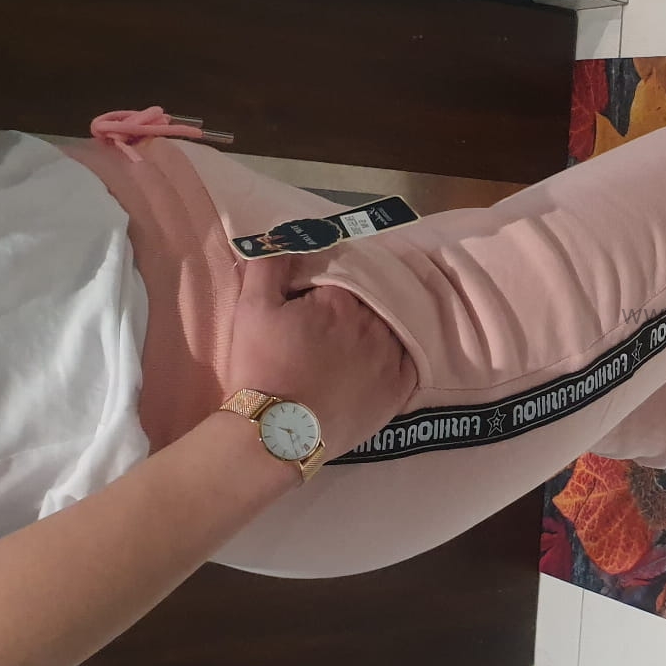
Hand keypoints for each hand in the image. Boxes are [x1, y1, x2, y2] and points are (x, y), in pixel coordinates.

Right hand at [226, 254, 417, 458]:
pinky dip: (402, 353)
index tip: (322, 296)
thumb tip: (286, 235)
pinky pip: (412, 359)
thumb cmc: (261, 366)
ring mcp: (390, 356)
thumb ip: (269, 265)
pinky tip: (388, 356)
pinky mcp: (399, 388)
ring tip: (361, 338)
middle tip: (339, 321)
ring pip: (395, 326)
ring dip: (382, 325)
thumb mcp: (252, 307)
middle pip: (374, 300)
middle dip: (360, 303)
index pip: (348, 274)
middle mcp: (374, 322)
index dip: (334, 284)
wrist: (276, 430)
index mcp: (342, 297)